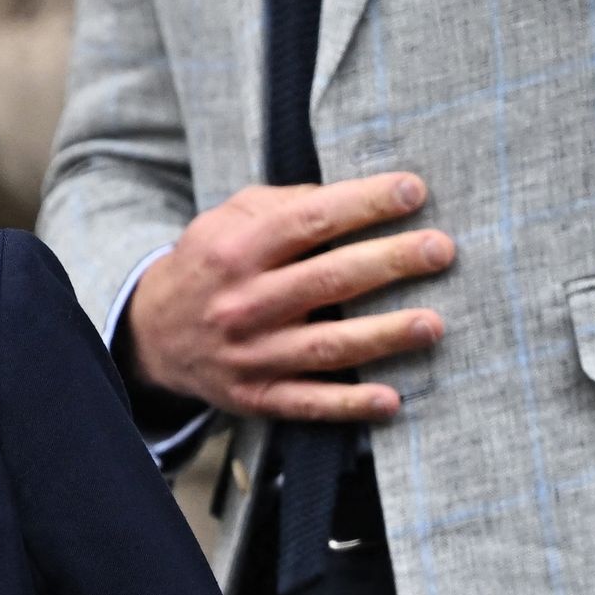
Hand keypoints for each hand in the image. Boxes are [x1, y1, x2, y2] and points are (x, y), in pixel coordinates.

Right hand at [114, 175, 451, 421]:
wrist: (154, 334)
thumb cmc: (210, 266)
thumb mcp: (227, 220)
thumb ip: (283, 205)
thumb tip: (353, 197)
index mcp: (236, 249)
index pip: (309, 220)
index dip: (364, 204)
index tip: (413, 191)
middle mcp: (243, 302)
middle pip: (328, 279)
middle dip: (391, 262)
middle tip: (440, 249)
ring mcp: (251, 354)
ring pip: (326, 345)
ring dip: (383, 335)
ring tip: (434, 323)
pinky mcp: (257, 395)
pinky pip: (309, 402)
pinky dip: (350, 404)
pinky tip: (391, 400)